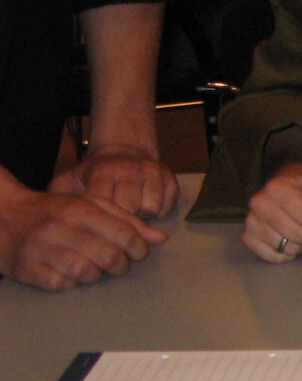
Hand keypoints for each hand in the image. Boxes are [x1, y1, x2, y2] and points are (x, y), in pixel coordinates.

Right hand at [0, 178, 163, 289]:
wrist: (4, 217)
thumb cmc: (55, 213)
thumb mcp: (89, 206)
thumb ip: (125, 220)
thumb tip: (159, 238)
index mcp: (78, 209)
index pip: (122, 232)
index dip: (138, 247)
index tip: (138, 252)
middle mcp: (59, 228)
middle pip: (108, 256)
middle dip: (120, 264)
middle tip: (117, 263)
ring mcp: (41, 250)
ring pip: (87, 272)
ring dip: (96, 274)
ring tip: (91, 265)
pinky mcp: (29, 270)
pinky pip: (63, 284)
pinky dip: (71, 282)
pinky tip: (68, 271)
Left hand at [51, 147, 179, 219]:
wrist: (125, 150)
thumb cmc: (95, 174)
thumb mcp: (71, 180)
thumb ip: (59, 196)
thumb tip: (50, 216)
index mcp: (102, 172)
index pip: (105, 205)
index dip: (103, 222)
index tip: (98, 230)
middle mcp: (128, 170)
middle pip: (130, 209)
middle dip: (123, 222)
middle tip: (116, 225)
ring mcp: (152, 173)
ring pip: (150, 209)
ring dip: (142, 217)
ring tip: (132, 214)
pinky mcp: (171, 178)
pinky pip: (167, 207)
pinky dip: (159, 213)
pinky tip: (147, 208)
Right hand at [243, 161, 301, 263]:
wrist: (282, 191)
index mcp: (276, 189)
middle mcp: (259, 204)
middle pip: (299, 235)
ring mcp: (251, 222)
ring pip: (289, 248)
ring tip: (301, 230)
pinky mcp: (248, 238)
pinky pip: (275, 257)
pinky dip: (287, 254)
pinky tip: (289, 241)